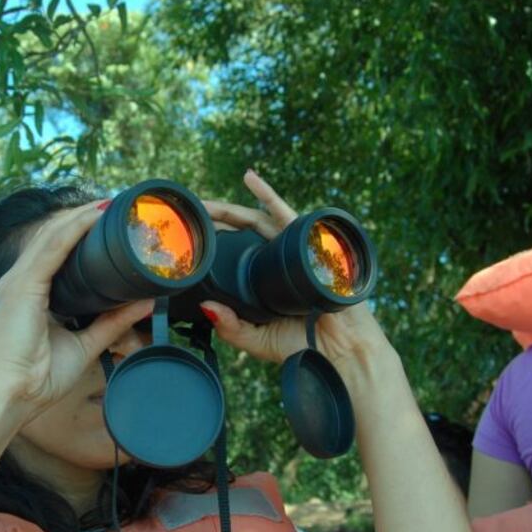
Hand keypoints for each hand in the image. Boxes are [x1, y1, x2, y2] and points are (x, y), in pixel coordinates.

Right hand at [0, 201, 153, 423]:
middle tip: (116, 206)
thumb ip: (111, 323)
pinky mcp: (21, 287)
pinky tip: (95, 216)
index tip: (108, 224)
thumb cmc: (37, 379)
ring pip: (52, 236)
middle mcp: (17, 282)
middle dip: (83, 219)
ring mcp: (16, 281)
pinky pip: (51, 248)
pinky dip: (74, 229)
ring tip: (111, 204)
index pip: (54, 253)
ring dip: (83, 217)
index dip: (80, 234)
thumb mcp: (84, 345)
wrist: (10, 398)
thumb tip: (143, 302)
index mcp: (27, 293)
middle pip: (53, 238)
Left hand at [201, 171, 393, 380]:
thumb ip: (231, 327)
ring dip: (231, 208)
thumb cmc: (304, 347)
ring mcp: (294, 249)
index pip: (237, 253)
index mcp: (266, 279)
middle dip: (217, 221)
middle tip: (192, 213)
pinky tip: (249, 180)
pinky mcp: (309, 243)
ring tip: (206, 203)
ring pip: (258, 220)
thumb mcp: (256, 339)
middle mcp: (279, 261)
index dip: (215, 243)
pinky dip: (268, 196)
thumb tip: (204, 306)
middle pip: (244, 233)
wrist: (340, 352)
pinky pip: (287, 214)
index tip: (191, 236)